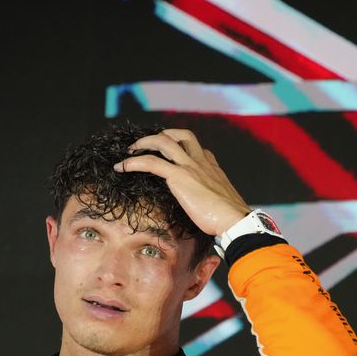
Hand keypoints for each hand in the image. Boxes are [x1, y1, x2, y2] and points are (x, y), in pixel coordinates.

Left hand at [113, 128, 250, 235]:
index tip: (171, 154)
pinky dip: (133, 162)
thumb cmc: (229, 217)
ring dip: (143, 143)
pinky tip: (122, 167)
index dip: (182, 147)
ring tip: (129, 151)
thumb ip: (212, 196)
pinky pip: (150, 162)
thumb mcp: (222, 200)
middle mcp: (201, 161)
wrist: (234, 220)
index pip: (198, 148)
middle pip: (181, 135)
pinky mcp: (179, 177)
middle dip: (160, 135)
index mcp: (212, 167)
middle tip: (145, 145)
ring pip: (163, 141)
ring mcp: (190, 166)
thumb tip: (206, 206)